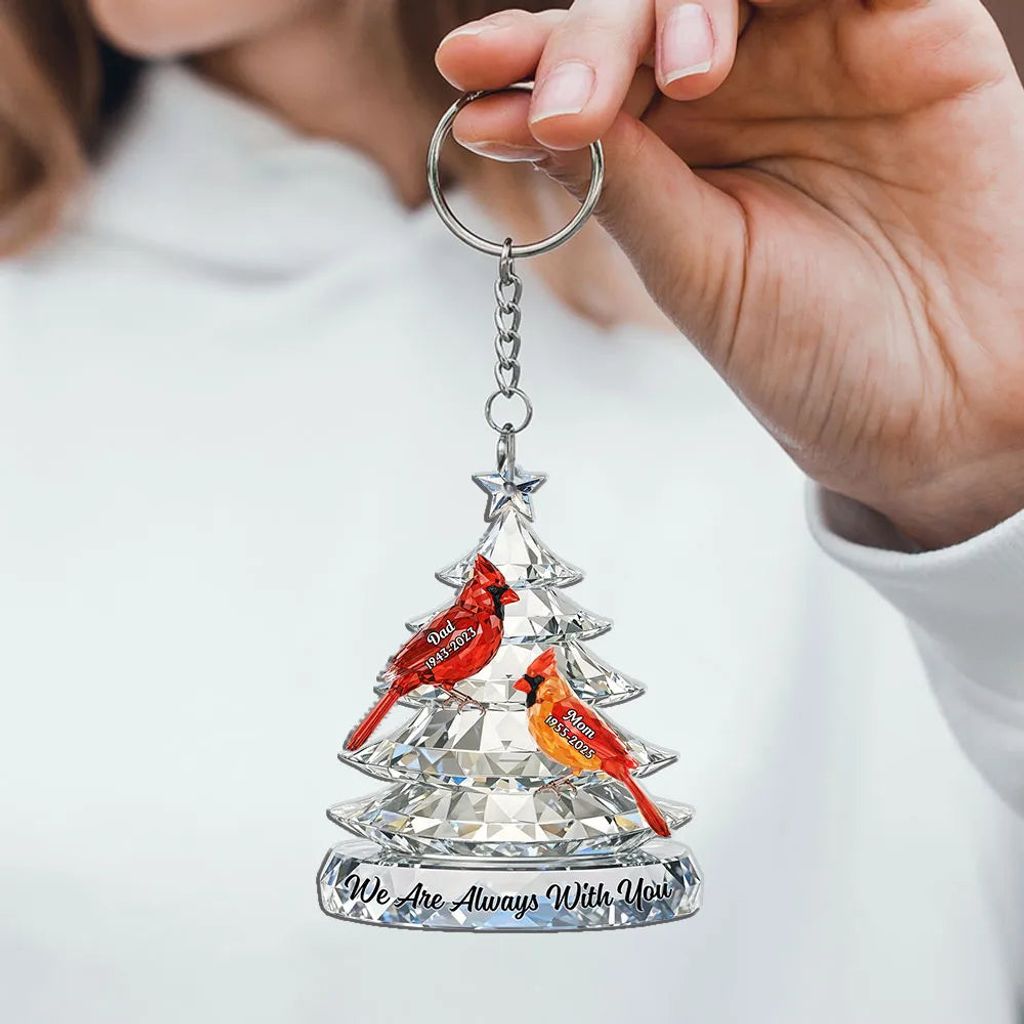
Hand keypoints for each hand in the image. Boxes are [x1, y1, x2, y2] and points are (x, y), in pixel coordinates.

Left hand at [436, 1, 1023, 548]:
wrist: (944, 400)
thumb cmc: (812, 354)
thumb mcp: (696, 271)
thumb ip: (623, 182)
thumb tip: (513, 111)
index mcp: (671, 149)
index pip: (586, 76)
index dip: (526, 59)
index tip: (466, 67)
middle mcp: (735, 87)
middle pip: (641, 6)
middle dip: (594, 36)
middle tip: (572, 101)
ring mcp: (818, 49)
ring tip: (686, 72)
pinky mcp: (911, 23)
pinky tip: (729, 16)